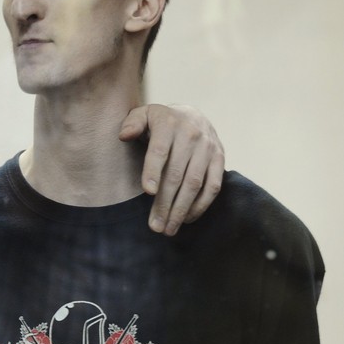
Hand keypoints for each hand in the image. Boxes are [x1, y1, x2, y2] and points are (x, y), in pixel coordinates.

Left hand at [119, 104, 223, 235]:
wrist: (192, 116)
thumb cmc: (159, 121)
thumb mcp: (143, 115)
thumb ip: (132, 123)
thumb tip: (124, 135)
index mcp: (168, 123)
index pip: (160, 150)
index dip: (153, 171)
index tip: (148, 192)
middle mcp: (191, 135)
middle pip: (176, 173)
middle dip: (165, 202)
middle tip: (155, 226)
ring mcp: (208, 148)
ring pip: (195, 184)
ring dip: (181, 209)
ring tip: (168, 229)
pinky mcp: (220, 159)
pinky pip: (213, 186)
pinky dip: (201, 205)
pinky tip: (186, 219)